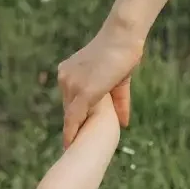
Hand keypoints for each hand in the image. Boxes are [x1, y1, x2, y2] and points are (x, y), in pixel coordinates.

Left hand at [58, 20, 143, 145]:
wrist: (123, 37)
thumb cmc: (124, 53)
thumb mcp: (119, 81)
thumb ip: (118, 102)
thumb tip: (123, 123)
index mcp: (69, 71)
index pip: (69, 100)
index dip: (71, 117)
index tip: (69, 134)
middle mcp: (66, 77)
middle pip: (69, 109)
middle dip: (73, 127)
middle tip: (70, 148)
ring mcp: (72, 84)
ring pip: (71, 115)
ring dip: (73, 133)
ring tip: (71, 151)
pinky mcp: (84, 92)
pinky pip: (74, 117)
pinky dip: (72, 132)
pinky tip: (69, 145)